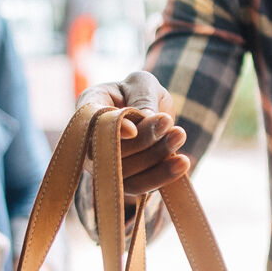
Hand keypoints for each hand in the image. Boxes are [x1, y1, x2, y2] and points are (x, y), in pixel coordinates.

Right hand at [79, 71, 188, 194]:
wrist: (152, 114)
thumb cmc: (141, 93)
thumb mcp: (143, 84)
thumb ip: (142, 98)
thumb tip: (147, 120)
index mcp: (89, 107)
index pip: (91, 122)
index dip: (108, 130)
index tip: (133, 130)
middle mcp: (90, 141)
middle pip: (109, 151)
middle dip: (143, 140)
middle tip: (169, 123)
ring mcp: (104, 166)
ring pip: (125, 173)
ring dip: (155, 158)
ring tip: (180, 136)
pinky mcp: (124, 181)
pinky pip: (139, 187)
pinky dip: (162, 176)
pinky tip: (182, 163)